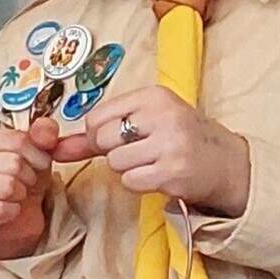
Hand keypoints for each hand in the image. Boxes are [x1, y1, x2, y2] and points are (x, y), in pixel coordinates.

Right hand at [0, 114, 63, 260]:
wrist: (9, 221)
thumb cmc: (17, 185)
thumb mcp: (33, 154)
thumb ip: (42, 136)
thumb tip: (45, 128)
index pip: (15, 138)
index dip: (37, 153)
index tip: (39, 162)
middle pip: (13, 162)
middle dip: (28, 175)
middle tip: (24, 182)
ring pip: (7, 185)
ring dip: (20, 194)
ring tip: (15, 195)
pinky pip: (0, 210)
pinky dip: (12, 212)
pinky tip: (8, 210)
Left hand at [69, 85, 250, 213]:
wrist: (225, 163)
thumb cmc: (178, 139)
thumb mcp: (144, 123)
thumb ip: (95, 136)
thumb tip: (53, 148)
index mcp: (153, 96)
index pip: (97, 116)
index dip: (99, 134)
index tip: (121, 138)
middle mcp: (162, 114)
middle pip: (102, 138)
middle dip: (112, 152)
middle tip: (139, 152)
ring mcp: (169, 143)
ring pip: (116, 162)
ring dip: (127, 169)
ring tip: (152, 162)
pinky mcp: (173, 171)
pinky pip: (131, 181)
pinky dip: (139, 183)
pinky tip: (158, 175)